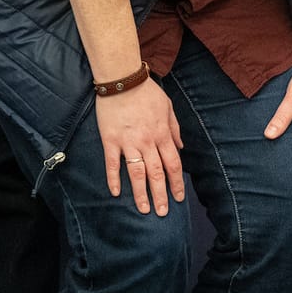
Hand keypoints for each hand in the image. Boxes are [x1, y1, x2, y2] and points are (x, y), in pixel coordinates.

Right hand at [94, 80, 184, 214]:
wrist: (122, 80)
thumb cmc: (147, 92)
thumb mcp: (168, 107)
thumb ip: (175, 128)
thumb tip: (181, 146)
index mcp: (162, 134)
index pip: (173, 164)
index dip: (177, 182)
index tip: (179, 197)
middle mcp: (147, 142)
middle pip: (156, 173)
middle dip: (161, 194)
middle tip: (163, 212)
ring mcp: (128, 143)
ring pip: (137, 173)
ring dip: (141, 194)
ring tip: (144, 210)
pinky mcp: (110, 141)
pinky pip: (112, 164)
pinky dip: (114, 179)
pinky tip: (115, 193)